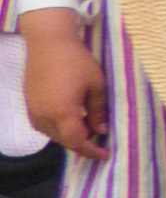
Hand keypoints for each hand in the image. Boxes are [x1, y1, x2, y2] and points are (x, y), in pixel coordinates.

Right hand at [22, 16, 105, 155]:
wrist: (48, 43)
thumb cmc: (76, 61)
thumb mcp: (96, 85)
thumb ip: (98, 111)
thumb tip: (101, 130)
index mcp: (62, 113)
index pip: (77, 142)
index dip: (91, 151)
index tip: (104, 155)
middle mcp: (44, 116)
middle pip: (64, 141)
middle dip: (82, 143)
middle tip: (100, 139)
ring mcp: (33, 111)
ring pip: (53, 135)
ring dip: (70, 136)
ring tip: (88, 127)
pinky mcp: (29, 104)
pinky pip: (44, 125)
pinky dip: (58, 128)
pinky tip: (71, 119)